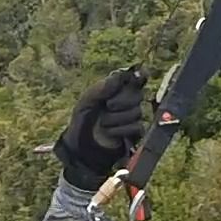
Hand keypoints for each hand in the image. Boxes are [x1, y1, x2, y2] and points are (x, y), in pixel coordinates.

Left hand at [53, 67, 148, 187]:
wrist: (81, 145)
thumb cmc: (82, 120)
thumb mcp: (87, 101)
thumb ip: (102, 87)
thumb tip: (120, 75)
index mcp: (116, 89)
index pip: (134, 78)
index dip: (138, 76)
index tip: (139, 75)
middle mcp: (128, 100)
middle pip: (138, 95)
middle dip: (122, 101)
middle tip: (108, 106)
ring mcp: (132, 116)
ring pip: (137, 112)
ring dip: (117, 118)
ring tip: (104, 123)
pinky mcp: (134, 132)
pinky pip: (136, 127)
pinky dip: (120, 130)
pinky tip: (109, 132)